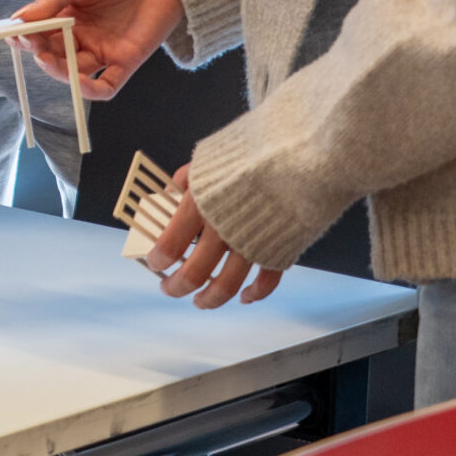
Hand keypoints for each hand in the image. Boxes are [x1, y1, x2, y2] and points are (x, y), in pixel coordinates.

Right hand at [13, 0, 184, 101]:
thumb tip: (20, 18)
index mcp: (67, 15)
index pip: (40, 33)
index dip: (25, 37)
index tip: (14, 34)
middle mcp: (82, 36)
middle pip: (53, 55)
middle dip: (38, 53)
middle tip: (32, 44)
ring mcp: (103, 50)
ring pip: (74, 72)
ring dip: (59, 71)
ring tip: (48, 59)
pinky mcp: (126, 62)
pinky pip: (106, 86)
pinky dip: (92, 91)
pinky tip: (81, 83)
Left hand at [141, 164, 281, 308]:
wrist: (302, 154)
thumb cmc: (252, 152)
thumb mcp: (206, 160)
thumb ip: (184, 181)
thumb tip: (168, 195)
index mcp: (200, 206)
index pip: (169, 246)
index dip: (157, 260)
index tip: (153, 263)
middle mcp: (223, 230)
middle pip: (194, 273)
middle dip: (176, 287)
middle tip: (168, 289)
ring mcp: (252, 244)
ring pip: (226, 286)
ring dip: (209, 300)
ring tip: (199, 302)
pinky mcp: (279, 251)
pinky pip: (265, 283)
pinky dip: (254, 295)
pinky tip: (243, 297)